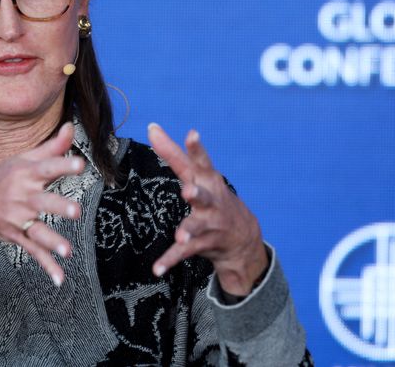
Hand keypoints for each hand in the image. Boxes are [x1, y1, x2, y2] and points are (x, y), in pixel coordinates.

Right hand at [0, 122, 82, 286]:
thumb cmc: (4, 178)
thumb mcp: (24, 159)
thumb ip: (52, 147)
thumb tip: (71, 126)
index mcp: (26, 174)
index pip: (47, 168)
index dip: (63, 165)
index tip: (80, 164)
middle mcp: (21, 196)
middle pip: (42, 202)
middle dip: (58, 206)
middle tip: (75, 211)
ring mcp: (18, 219)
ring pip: (37, 231)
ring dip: (52, 242)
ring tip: (67, 251)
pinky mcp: (17, 236)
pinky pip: (33, 252)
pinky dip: (47, 266)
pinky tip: (60, 278)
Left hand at [147, 123, 268, 295]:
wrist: (243, 238)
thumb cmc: (212, 196)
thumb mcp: (196, 174)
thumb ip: (172, 152)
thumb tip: (151, 126)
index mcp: (207, 181)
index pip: (201, 162)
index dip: (196, 149)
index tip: (193, 134)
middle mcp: (210, 201)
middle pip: (203, 195)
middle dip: (197, 193)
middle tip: (188, 191)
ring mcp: (209, 224)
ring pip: (196, 227)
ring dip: (188, 230)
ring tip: (181, 236)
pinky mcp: (203, 244)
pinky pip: (183, 253)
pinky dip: (169, 261)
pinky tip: (156, 269)